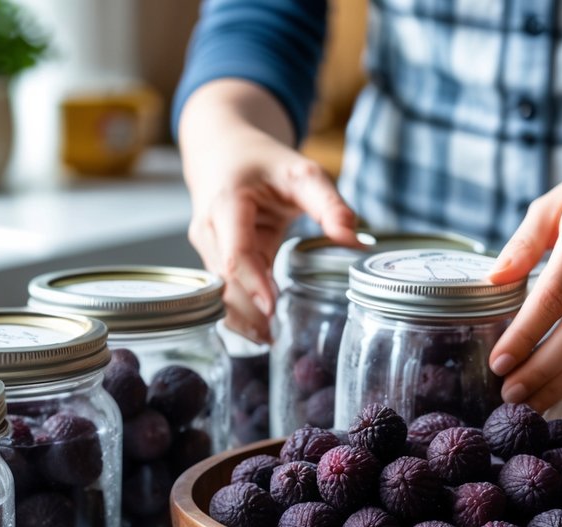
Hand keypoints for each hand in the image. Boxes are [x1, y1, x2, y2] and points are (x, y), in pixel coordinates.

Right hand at [180, 81, 359, 342]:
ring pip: (220, 289)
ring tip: (270, 341)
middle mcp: (209, 228)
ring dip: (241, 317)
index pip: (235, 252)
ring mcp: (206, 246)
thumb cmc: (263, 162)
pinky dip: (240, 310)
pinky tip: (260, 331)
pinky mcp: (213, 259)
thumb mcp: (302, 173)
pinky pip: (224, 288)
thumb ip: (330, 204)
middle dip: (246, 312)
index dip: (252, 282)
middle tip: (276, 339)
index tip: (271, 309)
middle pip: (225, 279)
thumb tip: (355, 239)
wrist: (222, 151)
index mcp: (227, 203)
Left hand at [485, 94, 561, 412]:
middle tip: (508, 395)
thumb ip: (523, 243)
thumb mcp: (554, 201)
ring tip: (526, 402)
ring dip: (560, 380)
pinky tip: (555, 387)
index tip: (498, 362)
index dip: (525, 334)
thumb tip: (492, 280)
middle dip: (541, 370)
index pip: (554, 295)